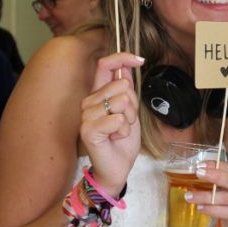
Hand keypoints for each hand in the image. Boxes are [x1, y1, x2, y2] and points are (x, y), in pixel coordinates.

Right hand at [79, 52, 142, 193]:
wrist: (117, 169)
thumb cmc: (122, 142)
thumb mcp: (130, 112)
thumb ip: (126, 90)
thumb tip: (126, 67)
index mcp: (99, 94)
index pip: (105, 65)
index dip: (122, 57)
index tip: (140, 59)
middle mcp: (89, 101)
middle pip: (121, 84)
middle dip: (132, 104)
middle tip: (126, 122)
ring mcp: (87, 115)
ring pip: (120, 101)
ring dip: (128, 119)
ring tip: (120, 131)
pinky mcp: (88, 129)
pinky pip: (116, 119)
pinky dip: (122, 130)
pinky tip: (115, 138)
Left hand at [193, 157, 227, 226]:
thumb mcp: (223, 187)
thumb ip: (213, 179)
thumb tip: (193, 171)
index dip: (216, 165)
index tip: (200, 165)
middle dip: (215, 176)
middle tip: (198, 174)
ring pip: (227, 198)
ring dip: (206, 196)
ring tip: (190, 196)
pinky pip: (226, 212)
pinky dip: (212, 210)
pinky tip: (200, 208)